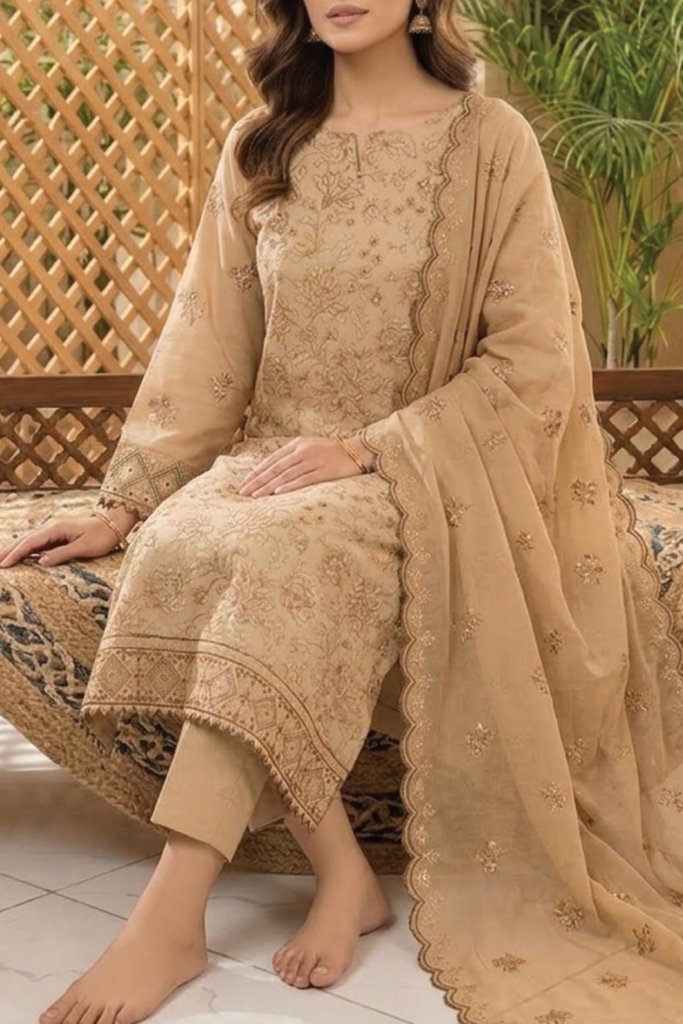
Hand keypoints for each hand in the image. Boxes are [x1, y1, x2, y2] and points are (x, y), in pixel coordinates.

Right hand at [0, 512, 135, 568]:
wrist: (114, 523)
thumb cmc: (102, 536)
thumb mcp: (84, 548)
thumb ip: (62, 554)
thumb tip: (40, 562)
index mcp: (56, 528)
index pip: (30, 543)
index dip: (15, 554)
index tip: (4, 565)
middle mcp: (52, 526)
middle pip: (25, 539)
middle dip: (8, 551)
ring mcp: (54, 529)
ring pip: (29, 540)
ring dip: (15, 549)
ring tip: (1, 560)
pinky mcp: (58, 533)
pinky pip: (38, 542)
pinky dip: (26, 549)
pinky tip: (19, 555)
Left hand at [238, 436, 371, 497]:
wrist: (357, 451)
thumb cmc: (332, 452)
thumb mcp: (310, 447)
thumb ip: (293, 456)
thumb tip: (273, 471)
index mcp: (297, 444)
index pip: (271, 460)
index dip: (256, 472)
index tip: (244, 483)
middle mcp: (302, 451)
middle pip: (275, 468)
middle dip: (257, 481)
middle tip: (243, 492)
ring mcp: (313, 461)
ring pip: (285, 476)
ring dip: (268, 486)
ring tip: (255, 496)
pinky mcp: (324, 471)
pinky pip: (303, 480)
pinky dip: (289, 486)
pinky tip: (277, 493)